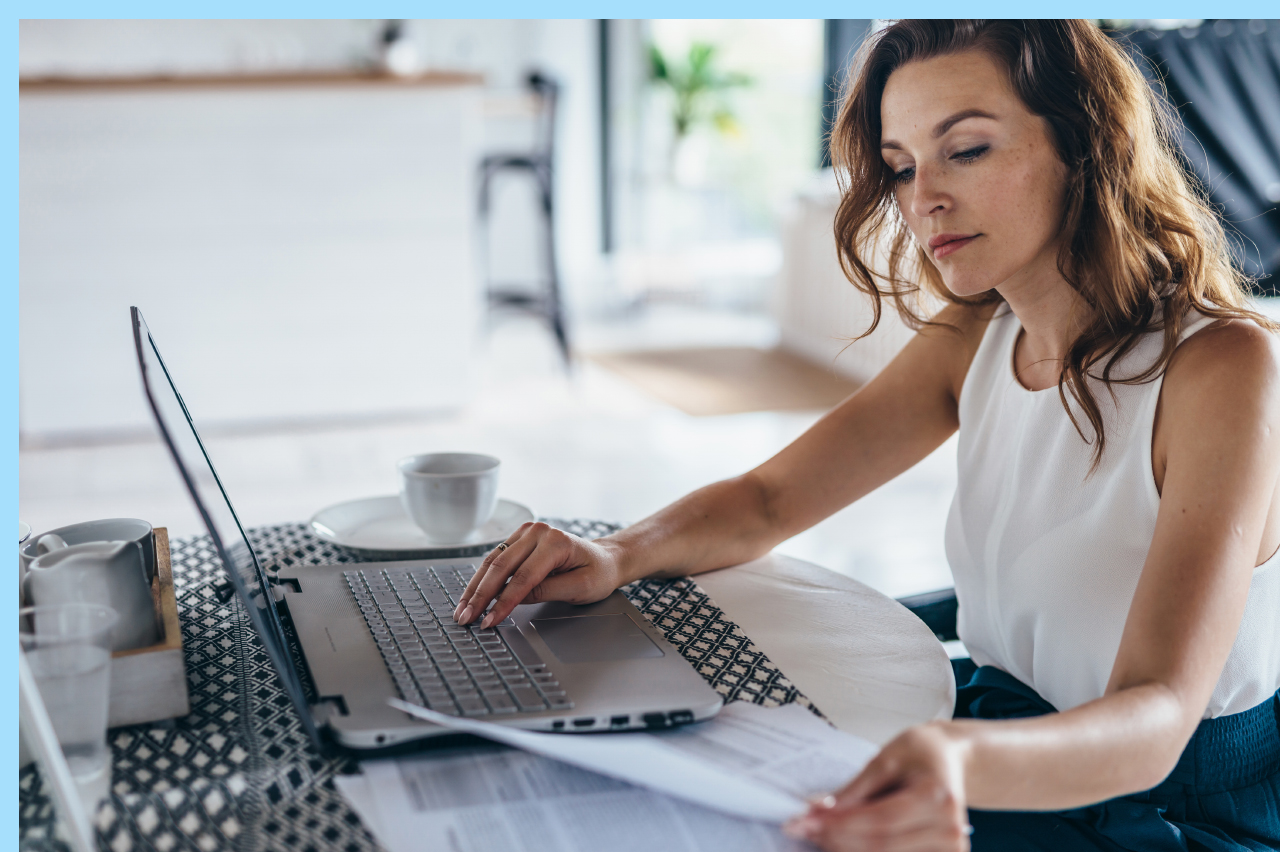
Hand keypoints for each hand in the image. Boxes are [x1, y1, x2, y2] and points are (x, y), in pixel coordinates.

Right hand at [452, 522, 624, 626]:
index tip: (489, 620)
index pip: (523, 577)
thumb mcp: (580, 587)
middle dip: (480, 596)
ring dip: (475, 587)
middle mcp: (538, 532)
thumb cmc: (598, 573)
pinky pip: (496, 558)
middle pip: (501, 567)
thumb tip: (514, 598)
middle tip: (466, 618)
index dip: (503, 602)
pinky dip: (482, 578)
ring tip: (462, 610)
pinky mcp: (519, 538)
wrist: (605, 559)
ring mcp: (527, 533)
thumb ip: (547, 591)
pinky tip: (472, 595)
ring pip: (493, 561)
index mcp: (556, 542)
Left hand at [784, 724, 971, 851]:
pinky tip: (843, 841)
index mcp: (937, 797)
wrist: (953, 759)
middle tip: (803, 828)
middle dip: (836, 838)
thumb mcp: (886, 758)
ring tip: (819, 833)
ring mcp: (951, 849)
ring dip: (847, 848)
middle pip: (881, 845)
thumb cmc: (922, 752)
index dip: (839, 824)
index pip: (880, 820)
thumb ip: (855, 789)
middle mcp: (949, 829)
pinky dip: (866, 850)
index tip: (804, 821)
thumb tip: (820, 810)